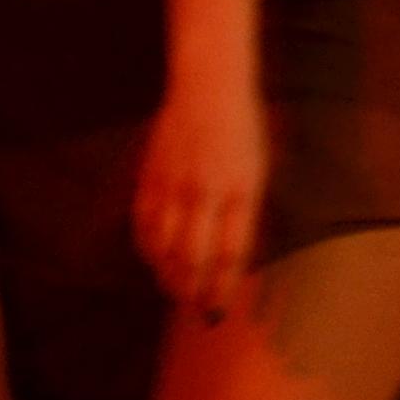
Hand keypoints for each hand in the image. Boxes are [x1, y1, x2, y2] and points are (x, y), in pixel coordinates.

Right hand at [133, 75, 270, 320]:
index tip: (219, 310)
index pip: (230, 254)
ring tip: (172, 288)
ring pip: (163, 243)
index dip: (222, 287)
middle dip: (191, 288)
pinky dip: (146, 245)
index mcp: (241, 193)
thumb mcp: (256, 174)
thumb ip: (242, 215)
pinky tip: (152, 257)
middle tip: (193, 307)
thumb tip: (227, 258)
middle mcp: (205, 192)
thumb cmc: (243, 131)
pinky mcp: (151, 175)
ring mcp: (174, 183)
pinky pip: (143, 220)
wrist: (208, 89)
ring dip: (166, 272)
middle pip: (193, 255)